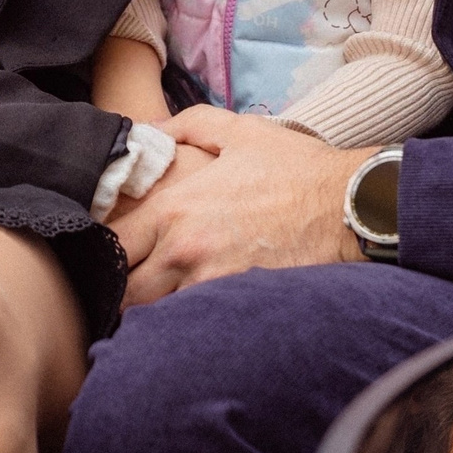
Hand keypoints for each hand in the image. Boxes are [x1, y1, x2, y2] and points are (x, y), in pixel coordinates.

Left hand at [110, 107, 365, 306]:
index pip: (111, 247)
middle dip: (123, 292)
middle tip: (133, 285)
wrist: (348, 206)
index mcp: (176, 208)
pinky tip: (197, 315)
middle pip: (125, 294)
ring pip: (156, 316)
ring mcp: (209, 285)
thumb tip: (149, 134)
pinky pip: (194, 325)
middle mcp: (183, 251)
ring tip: (163, 301)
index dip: (104, 254)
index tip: (114, 254)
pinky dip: (188, 323)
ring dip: (154, 310)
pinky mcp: (237, 307)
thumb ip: (186, 127)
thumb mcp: (239, 131)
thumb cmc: (295, 168)